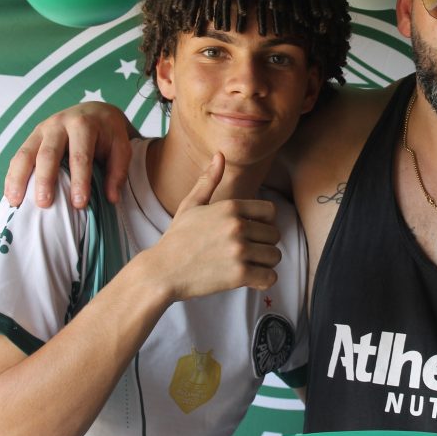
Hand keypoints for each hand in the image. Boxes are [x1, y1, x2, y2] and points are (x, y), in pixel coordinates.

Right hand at [5, 103, 134, 209]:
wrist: (95, 112)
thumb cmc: (109, 134)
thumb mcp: (121, 148)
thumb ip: (117, 171)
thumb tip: (111, 198)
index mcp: (83, 125)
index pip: (80, 155)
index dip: (79, 180)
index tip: (79, 204)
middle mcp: (58, 124)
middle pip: (48, 153)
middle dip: (44, 179)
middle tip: (44, 204)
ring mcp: (41, 130)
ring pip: (25, 154)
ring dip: (18, 179)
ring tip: (16, 202)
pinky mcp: (32, 138)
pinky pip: (18, 157)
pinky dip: (12, 176)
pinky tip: (11, 195)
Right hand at [149, 153, 281, 299]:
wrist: (162, 271)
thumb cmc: (177, 238)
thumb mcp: (190, 205)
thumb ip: (208, 181)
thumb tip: (220, 155)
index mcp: (230, 207)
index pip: (271, 211)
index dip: (264, 223)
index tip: (251, 232)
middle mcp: (237, 226)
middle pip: (274, 235)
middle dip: (264, 244)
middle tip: (246, 252)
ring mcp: (239, 250)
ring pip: (275, 256)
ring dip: (265, 263)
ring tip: (247, 264)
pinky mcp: (239, 275)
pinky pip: (270, 277)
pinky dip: (263, 280)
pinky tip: (250, 278)